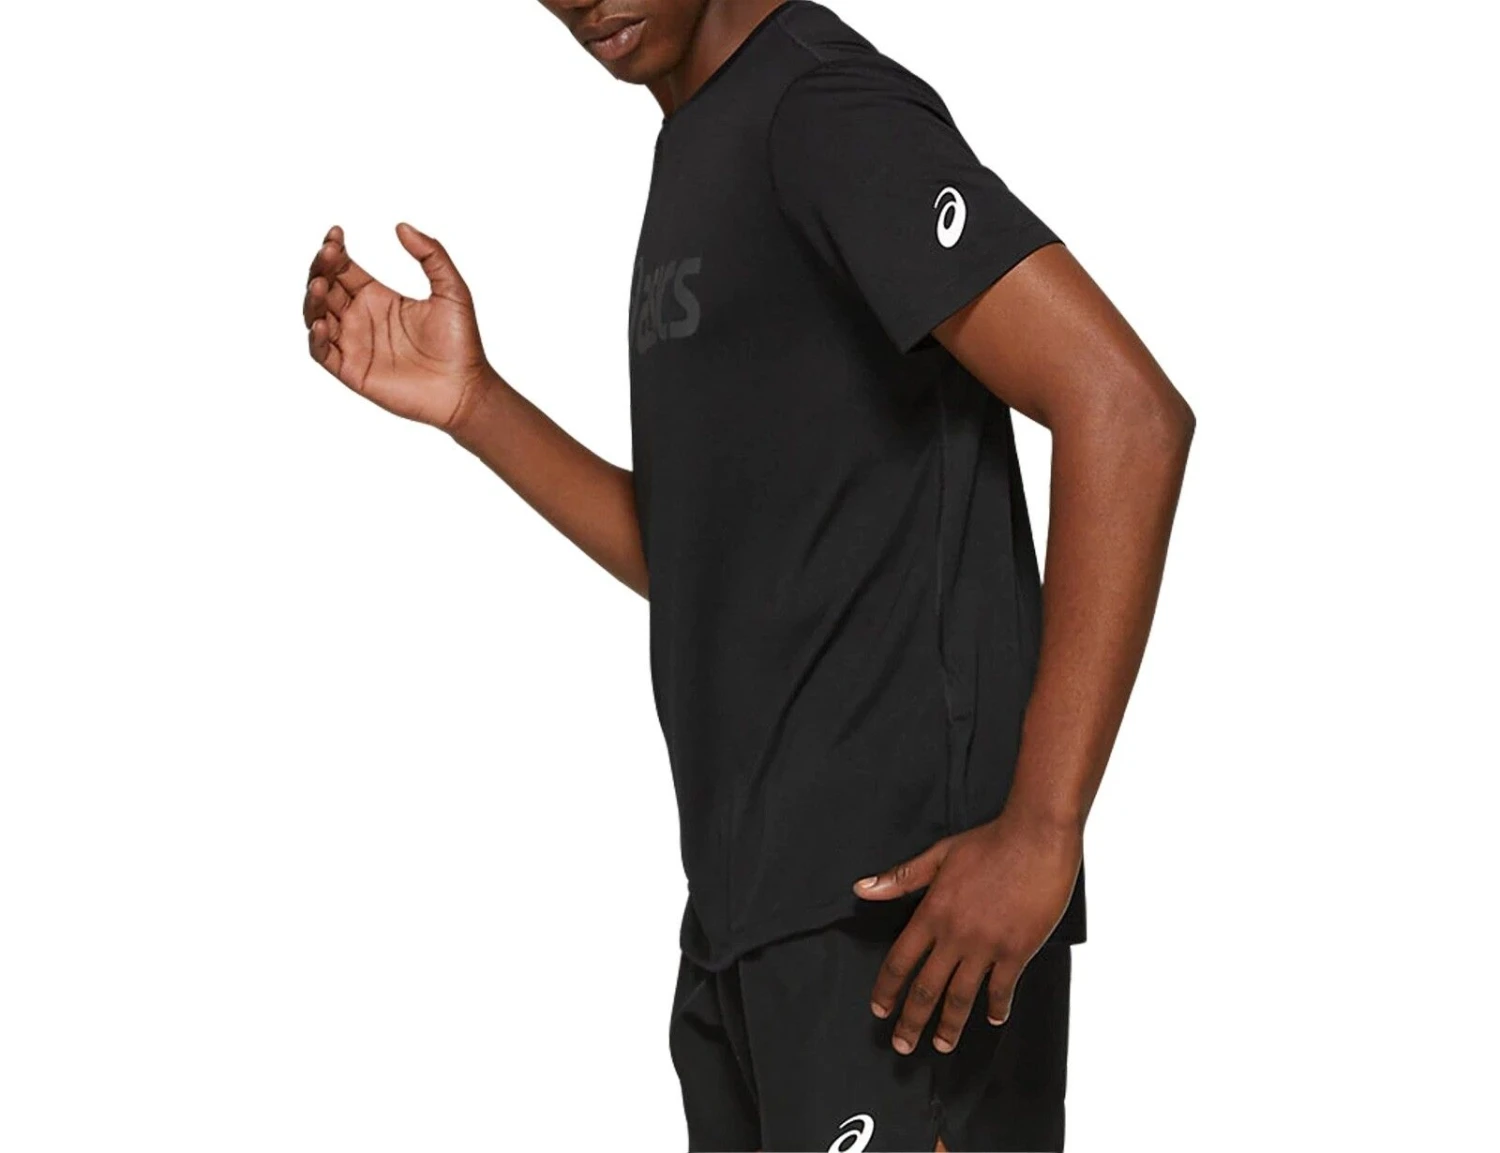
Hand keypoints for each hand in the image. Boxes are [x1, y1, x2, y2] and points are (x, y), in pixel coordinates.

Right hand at [303, 223, 492, 431]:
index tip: (336, 234)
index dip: (334, 250)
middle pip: (324, 287)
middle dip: (320, 267)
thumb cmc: (462, 343)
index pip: (344, 268)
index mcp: (378, 298)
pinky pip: (322, 353)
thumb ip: (431, 255)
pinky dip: (315, 338)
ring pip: (316, 316)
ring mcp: (354, 345)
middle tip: (329, 253)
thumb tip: (401, 226)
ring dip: (312, 298)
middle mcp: (360, 318)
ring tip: (320, 284)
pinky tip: (321, 323)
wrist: (466, 388)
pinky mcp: (352, 371)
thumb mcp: (452, 289)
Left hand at [854, 804, 1081, 1054]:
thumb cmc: (989, 842)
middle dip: (911, 1021)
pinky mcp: (1017, 950)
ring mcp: (987, 946)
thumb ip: (901, 879)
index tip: (880, 1010)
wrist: (1035, 837)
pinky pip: (1002, 988)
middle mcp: (955, 935)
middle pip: (926, 988)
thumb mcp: (939, 855)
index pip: (900, 961)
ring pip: (961, 996)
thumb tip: (862, 889)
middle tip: (903, 1045)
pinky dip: (996, 1007)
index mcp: (932, 912)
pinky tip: (993, 1019)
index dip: (887, 990)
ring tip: (942, 1045)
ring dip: (949, 1025)